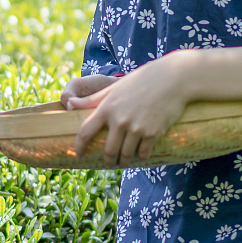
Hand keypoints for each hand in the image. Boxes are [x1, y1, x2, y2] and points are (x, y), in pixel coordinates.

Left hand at [67, 57, 189, 164]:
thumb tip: (69, 104)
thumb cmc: (141, 82)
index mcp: (106, 108)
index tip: (79, 155)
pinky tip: (142, 154)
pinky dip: (142, 156)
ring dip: (124, 161)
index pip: (85, 132)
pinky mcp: (153, 133)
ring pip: (126, 155)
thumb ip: (92, 100)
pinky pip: (143, 153)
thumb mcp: (113, 88)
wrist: (172, 78)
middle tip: (110, 163)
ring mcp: (136, 128)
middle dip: (108, 160)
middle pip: (108, 151)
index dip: (79, 147)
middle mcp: (119, 120)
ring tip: (125, 161)